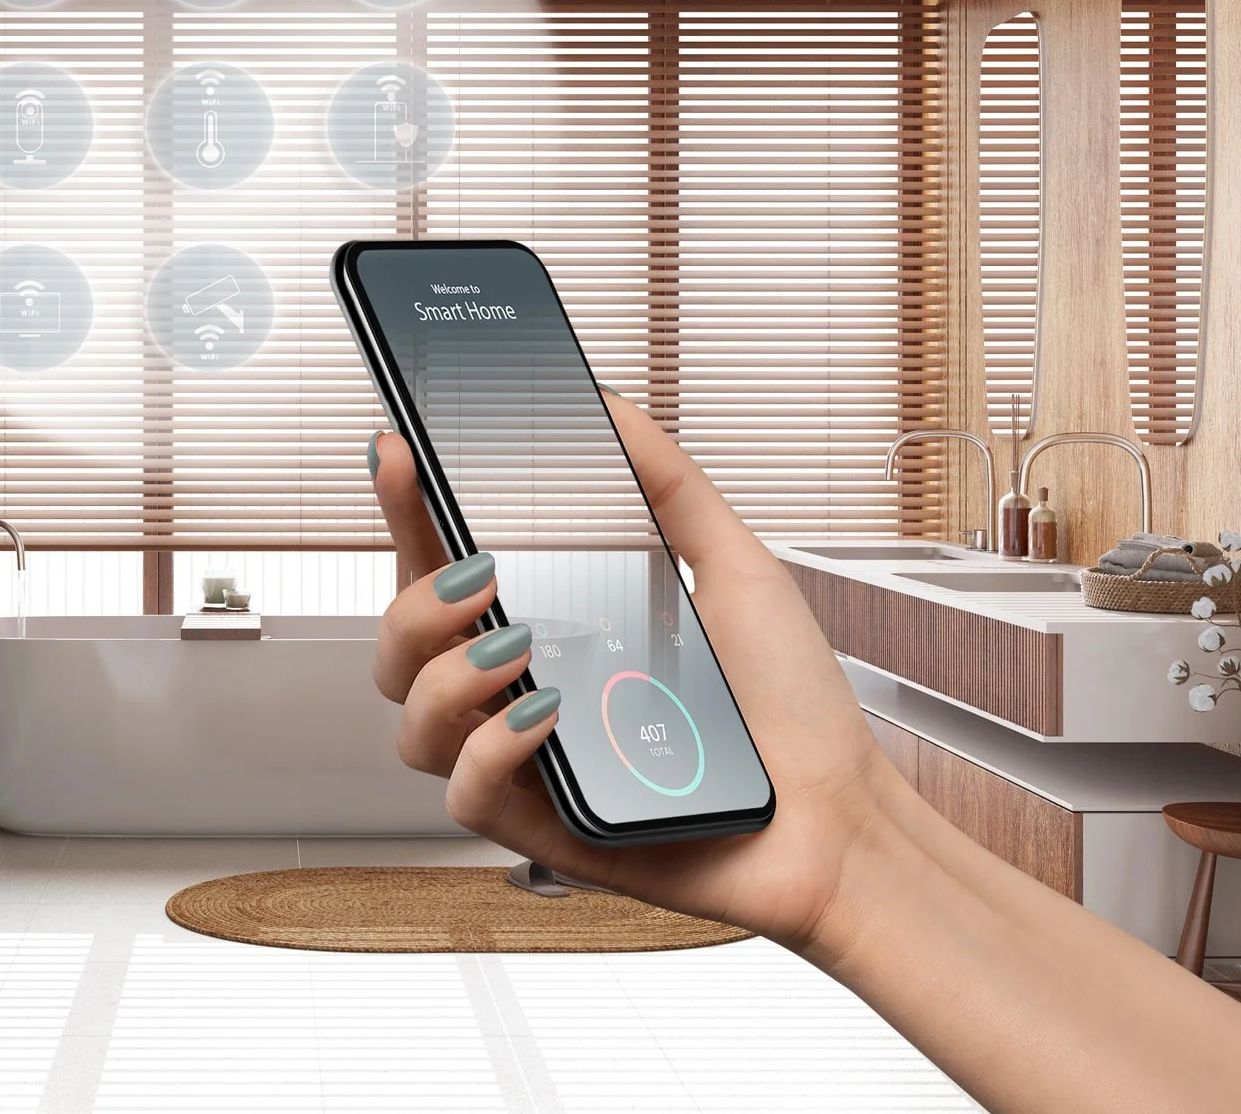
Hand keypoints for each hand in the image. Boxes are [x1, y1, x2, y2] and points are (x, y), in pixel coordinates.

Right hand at [367, 391, 899, 949]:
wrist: (841, 817)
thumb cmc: (789, 710)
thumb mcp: (735, 570)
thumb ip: (668, 486)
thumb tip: (613, 409)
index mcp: (551, 628)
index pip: (445, 564)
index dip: (405, 510)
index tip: (399, 449)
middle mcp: (522, 694)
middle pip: (399, 648)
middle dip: (411, 599)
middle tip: (477, 571)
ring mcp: (528, 765)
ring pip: (412, 724)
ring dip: (442, 675)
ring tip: (514, 645)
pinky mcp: (545, 831)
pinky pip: (466, 796)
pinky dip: (489, 751)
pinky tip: (540, 717)